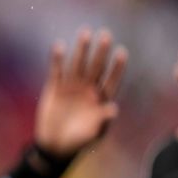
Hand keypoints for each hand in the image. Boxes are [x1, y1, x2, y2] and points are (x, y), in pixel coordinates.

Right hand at [34, 28, 126, 158]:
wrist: (55, 145)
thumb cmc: (78, 141)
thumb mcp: (93, 134)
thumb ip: (102, 120)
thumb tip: (114, 108)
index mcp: (101, 99)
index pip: (111, 79)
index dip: (117, 67)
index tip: (122, 52)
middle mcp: (88, 89)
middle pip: (96, 67)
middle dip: (101, 52)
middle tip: (105, 35)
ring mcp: (72, 87)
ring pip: (78, 65)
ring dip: (82, 50)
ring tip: (85, 33)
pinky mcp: (55, 88)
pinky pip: (57, 71)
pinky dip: (57, 59)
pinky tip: (59, 46)